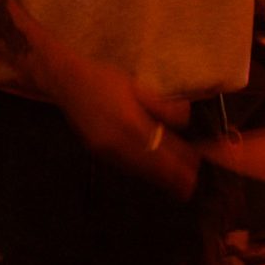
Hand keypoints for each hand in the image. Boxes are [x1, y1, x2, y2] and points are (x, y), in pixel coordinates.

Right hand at [45, 53, 198, 197]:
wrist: (68, 83)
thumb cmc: (105, 79)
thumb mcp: (137, 86)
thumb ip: (162, 106)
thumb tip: (185, 121)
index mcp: (133, 124)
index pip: (165, 149)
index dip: (182, 160)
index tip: (197, 165)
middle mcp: (120, 144)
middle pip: (155, 167)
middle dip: (175, 176)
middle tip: (192, 183)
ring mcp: (109, 152)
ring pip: (142, 172)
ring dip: (161, 178)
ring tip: (179, 184)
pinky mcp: (101, 154)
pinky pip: (129, 168)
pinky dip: (146, 173)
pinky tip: (155, 174)